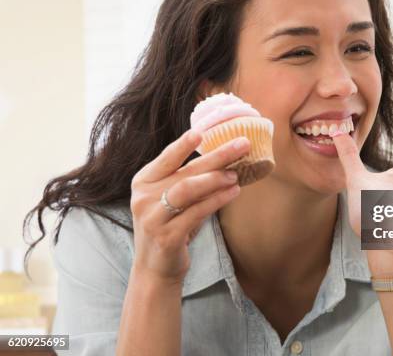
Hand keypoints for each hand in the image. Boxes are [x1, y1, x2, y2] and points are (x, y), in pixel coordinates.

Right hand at [129, 130, 249, 284]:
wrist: (155, 269)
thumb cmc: (171, 226)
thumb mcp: (173, 200)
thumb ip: (189, 179)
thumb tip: (225, 156)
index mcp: (144, 181)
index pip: (166, 157)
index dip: (183, 144)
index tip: (203, 131)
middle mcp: (143, 197)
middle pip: (184, 171)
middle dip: (216, 156)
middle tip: (241, 144)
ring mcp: (153, 217)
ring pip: (187, 189)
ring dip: (215, 179)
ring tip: (236, 173)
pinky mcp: (167, 236)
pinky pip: (196, 213)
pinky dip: (217, 200)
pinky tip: (233, 192)